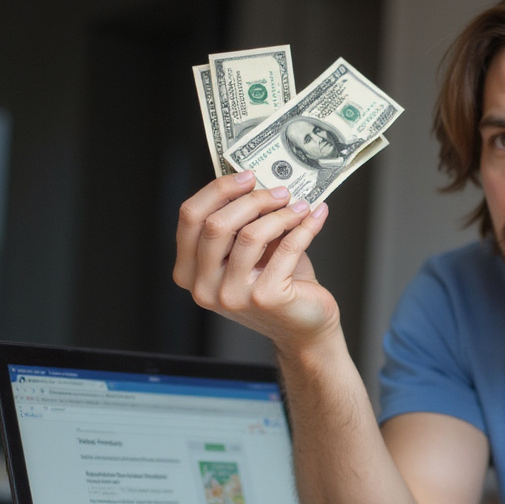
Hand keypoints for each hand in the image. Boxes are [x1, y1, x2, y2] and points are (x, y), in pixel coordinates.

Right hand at [172, 170, 336, 345]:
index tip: (247, 177)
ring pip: (251, 235)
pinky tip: (316, 216)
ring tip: (299, 205)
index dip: (218, 190)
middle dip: (252, 199)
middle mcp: (204, 287)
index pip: (190, 218)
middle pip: (217, 224)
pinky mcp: (266, 298)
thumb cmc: (277, 285)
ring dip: (281, 213)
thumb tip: (257, 181)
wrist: (303, 326)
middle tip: (279, 190)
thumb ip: (242, 223)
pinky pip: (287, 247)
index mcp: (189, 272)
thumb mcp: (249, 253)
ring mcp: (233, 296)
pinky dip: (305, 226)